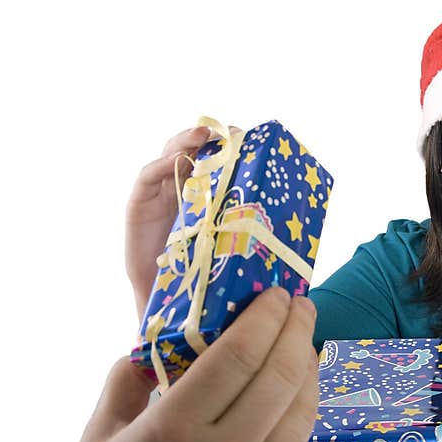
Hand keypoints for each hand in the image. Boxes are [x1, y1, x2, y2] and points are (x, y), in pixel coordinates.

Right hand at [78, 287, 319, 441]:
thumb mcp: (100, 440)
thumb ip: (124, 383)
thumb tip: (150, 345)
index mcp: (173, 432)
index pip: (238, 357)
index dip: (265, 317)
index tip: (275, 293)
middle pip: (280, 376)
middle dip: (297, 329)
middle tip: (300, 303)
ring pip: (302, 409)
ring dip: (310, 363)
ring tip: (304, 336)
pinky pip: (300, 440)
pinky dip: (307, 402)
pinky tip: (300, 383)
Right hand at [125, 125, 239, 319]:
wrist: (174, 307)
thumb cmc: (209, 276)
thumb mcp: (236, 246)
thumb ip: (255, 230)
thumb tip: (302, 223)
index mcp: (210, 193)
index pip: (219, 158)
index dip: (232, 143)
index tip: (250, 137)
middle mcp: (185, 187)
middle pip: (196, 149)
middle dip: (212, 136)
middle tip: (230, 134)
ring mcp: (161, 193)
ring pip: (171, 155)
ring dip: (186, 141)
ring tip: (203, 136)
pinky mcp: (139, 205)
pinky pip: (147, 177)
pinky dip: (160, 165)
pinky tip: (175, 161)